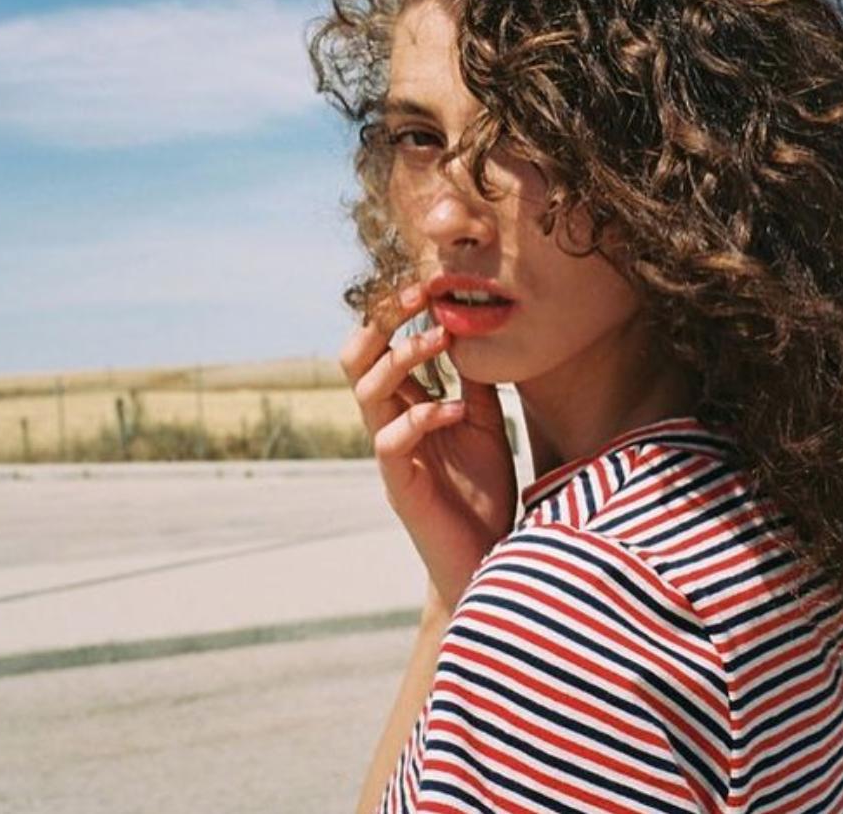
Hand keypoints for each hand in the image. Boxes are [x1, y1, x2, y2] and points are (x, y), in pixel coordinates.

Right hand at [340, 282, 518, 611]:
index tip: (428, 284)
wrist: (485, 558)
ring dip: (403, 358)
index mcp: (406, 406)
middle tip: (418, 297)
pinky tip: (458, 410)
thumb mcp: (484, 423)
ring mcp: (391, 455)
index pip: (382, 349)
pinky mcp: (399, 486)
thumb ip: (475, 382)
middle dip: (382, 324)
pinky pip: (389, 441)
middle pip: (357, 362)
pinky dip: (423, 416)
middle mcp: (390, 424)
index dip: (396, 315)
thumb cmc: (482, 492)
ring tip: (442, 339)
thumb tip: (478, 328)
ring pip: (367, 394)